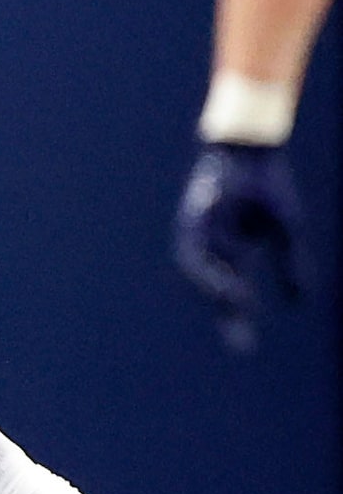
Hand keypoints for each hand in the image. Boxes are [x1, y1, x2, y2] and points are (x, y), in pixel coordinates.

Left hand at [175, 142, 304, 352]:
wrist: (251, 146)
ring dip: (216, 294)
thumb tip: (301, 302)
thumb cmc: (267, 183)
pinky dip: (209, 273)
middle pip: (213, 286)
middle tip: (241, 347)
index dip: (236, 316)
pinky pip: (194, 253)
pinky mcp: (192, 218)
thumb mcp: (284, 229)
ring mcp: (197, 231)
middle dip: (226, 315)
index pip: (230, 289)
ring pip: (198, 273)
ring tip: (238, 312)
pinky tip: (231, 285)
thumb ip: (290, 265)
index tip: (245, 345)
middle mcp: (210, 243)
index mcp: (230, 247)